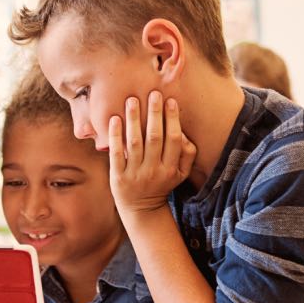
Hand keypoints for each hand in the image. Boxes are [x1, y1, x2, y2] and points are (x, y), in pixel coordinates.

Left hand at [109, 91, 196, 214]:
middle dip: (154, 114)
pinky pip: (117, 154)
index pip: (174, 139)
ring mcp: (135, 174)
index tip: (170, 101)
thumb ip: (188, 154)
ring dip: (134, 120)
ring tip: (132, 100)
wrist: (141, 209)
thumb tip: (184, 130)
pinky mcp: (118, 177)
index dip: (172, 119)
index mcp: (171, 168)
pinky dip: (115, 136)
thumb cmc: (162, 184)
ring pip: (135, 143)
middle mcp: (154, 171)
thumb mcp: (181, 173)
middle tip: (153, 93)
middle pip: (155, 138)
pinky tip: (115, 119)